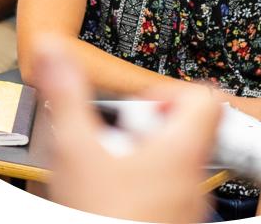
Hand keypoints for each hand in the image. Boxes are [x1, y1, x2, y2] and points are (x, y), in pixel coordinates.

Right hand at [34, 36, 220, 223]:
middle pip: (189, 130)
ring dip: (146, 160)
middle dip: (150, 128)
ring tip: (112, 173)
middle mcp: (194, 178)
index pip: (206, 97)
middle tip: (121, 140)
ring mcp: (189, 206)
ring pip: (178, 166)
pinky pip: (170, 195)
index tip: (143, 104)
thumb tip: (55, 52)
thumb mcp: (76, 148)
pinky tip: (113, 199)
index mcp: (181, 147)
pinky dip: (146, 190)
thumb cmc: (106, 217)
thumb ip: (67, 93)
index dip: (173, 91)